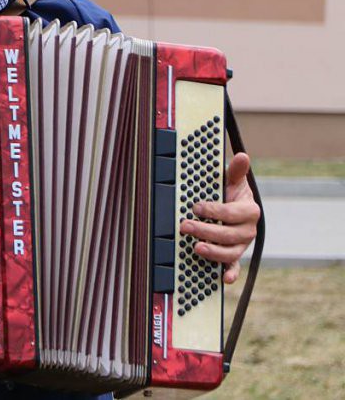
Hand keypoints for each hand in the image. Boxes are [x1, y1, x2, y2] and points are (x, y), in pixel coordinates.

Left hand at [179, 152, 259, 283]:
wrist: (235, 208)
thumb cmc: (231, 194)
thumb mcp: (232, 181)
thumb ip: (236, 172)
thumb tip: (242, 156)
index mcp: (249, 211)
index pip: (234, 213)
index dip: (216, 210)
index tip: (197, 207)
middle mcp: (248, 230)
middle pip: (230, 235)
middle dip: (207, 231)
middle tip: (185, 226)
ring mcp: (242, 245)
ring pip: (231, 252)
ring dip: (214, 252)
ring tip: (196, 248)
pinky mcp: (235, 256)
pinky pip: (236, 268)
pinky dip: (231, 274)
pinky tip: (224, 279)